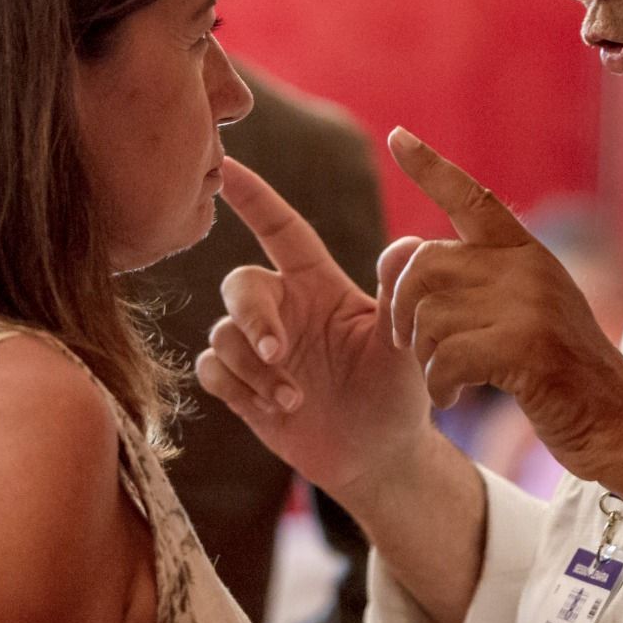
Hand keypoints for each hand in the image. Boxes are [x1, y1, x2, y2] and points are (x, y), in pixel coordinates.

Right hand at [195, 157, 431, 503]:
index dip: (254, 196)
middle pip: (239, 282)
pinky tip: (274, 409)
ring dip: (254, 367)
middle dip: (253, 315)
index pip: (281, 228)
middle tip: (280, 351)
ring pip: (224, 332)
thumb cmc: (398, 392)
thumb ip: (398, 295)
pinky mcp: (242, 386)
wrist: (380, 456)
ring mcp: (260, 348)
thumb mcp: (402, 345)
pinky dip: (237, 387)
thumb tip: (411, 244)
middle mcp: (285, 308)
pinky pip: (211, 369)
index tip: (226, 166)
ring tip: (296, 399)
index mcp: (319, 284)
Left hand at [385, 127, 622, 482]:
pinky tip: (455, 398)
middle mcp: (529, 267)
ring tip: (447, 380)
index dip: (430, 166)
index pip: (471, 196)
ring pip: (429, 317)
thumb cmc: (566, 380)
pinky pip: (446, 358)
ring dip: (424, 359)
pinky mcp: (528, 347)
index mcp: (528, 254)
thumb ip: (483, 282)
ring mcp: (531, 304)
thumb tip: (407, 260)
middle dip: (399, 310)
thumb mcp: (531, 314)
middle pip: (423, 265)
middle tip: (409, 346)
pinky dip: (439, 386)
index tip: (397, 136)